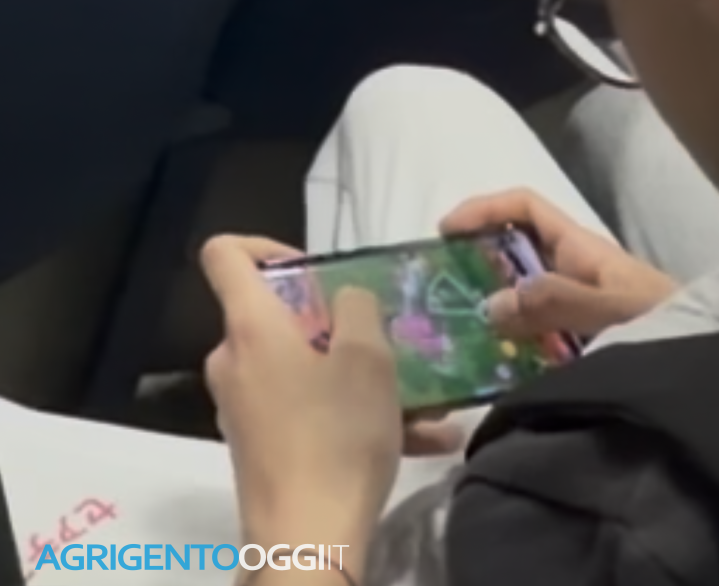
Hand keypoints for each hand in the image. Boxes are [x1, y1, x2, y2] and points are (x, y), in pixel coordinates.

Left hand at [201, 235, 401, 575]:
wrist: (308, 543)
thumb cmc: (336, 435)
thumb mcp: (366, 358)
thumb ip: (357, 307)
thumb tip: (346, 298)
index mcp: (251, 327)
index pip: (225, 254)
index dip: (264, 245)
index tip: (311, 269)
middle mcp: (235, 360)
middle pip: (275, 315)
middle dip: (333, 321)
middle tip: (382, 338)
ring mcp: (244, 406)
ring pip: (303, 368)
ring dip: (358, 375)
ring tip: (423, 397)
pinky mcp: (260, 444)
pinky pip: (307, 409)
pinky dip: (351, 413)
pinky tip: (420, 437)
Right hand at [441, 189, 677, 337]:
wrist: (696, 360)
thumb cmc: (659, 324)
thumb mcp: (611, 309)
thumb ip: (557, 301)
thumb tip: (492, 304)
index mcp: (576, 247)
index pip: (525, 207)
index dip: (484, 208)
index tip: (446, 230)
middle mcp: (566, 268)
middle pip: (510, 247)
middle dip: (472, 257)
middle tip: (438, 284)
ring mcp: (567, 302)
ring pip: (514, 290)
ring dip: (483, 300)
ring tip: (450, 323)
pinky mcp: (568, 334)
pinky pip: (525, 326)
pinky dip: (502, 335)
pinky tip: (484, 356)